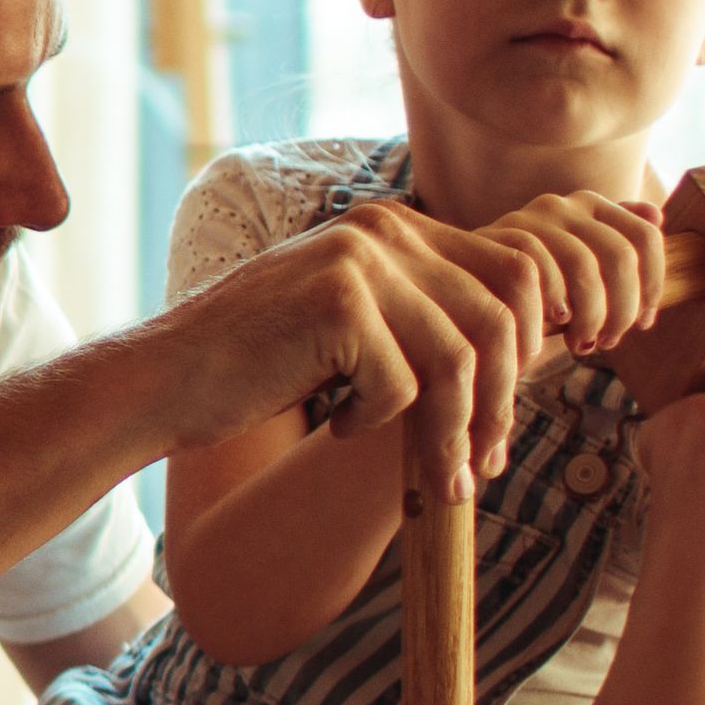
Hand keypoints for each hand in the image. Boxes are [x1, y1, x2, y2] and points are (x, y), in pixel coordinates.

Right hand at [154, 195, 657, 477]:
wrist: (166, 378)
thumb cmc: (260, 363)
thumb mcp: (357, 323)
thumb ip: (427, 317)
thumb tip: (537, 350)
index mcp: (395, 225)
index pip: (512, 274)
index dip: (529, 351)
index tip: (509, 418)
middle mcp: (384, 228)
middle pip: (500, 317)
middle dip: (503, 403)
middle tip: (483, 466)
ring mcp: (360, 261)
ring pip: (460, 359)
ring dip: (454, 434)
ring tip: (435, 479)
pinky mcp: (338, 305)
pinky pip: (402, 385)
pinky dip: (376, 424)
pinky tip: (336, 426)